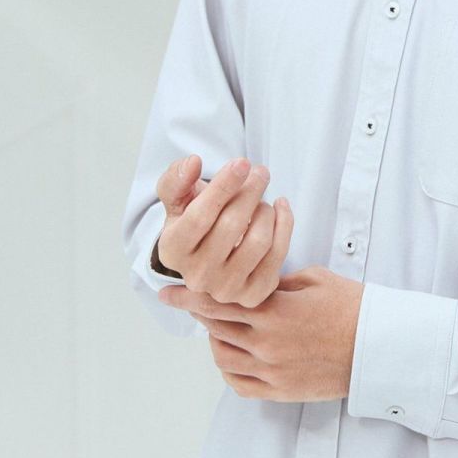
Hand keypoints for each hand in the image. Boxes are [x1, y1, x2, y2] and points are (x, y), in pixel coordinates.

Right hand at [156, 155, 293, 308]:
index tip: (242, 162)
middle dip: (251, 191)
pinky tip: (280, 207)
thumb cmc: (193, 221)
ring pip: (259, 240)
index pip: (200, 216)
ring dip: (266, 210)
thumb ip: (177, 180)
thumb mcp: (177, 200)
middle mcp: (197, 276)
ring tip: (261, 198)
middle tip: (261, 172)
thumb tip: (192, 163)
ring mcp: (226, 289)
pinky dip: (284, 224)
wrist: (208, 257)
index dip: (224, 186)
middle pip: (232, 225)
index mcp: (172, 250)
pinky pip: (279, 254)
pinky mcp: (254, 294)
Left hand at [156, 265, 364, 402]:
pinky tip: (234, 355)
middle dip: (198, 312)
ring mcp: (272, 370)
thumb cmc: (353, 307)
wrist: (381, 346)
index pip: (218, 300)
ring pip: (221, 356)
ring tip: (220, 327)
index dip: (188, 296)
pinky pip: (239, 384)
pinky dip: (229, 369)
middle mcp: (267, 342)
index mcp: (274, 310)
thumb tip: (250, 281)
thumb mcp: (314, 279)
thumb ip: (276, 282)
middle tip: (190, 302)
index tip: (167, 292)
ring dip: (214, 339)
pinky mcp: (280, 391)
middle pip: (215, 326)